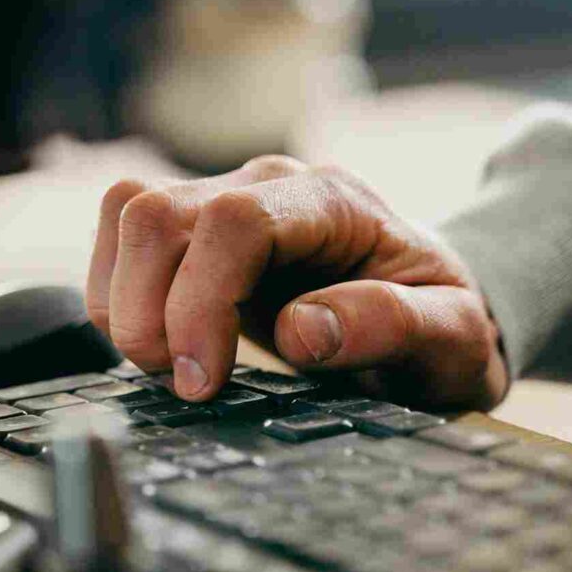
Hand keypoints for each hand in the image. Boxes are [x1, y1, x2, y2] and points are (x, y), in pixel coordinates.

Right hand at [86, 155, 507, 409]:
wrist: (431, 311)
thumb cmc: (442, 325)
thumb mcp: (451, 338)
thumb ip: (392, 326)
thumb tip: (303, 330)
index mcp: (332, 202)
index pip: (234, 223)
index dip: (200, 303)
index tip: (204, 382)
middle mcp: (270, 186)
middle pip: (157, 210)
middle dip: (147, 308)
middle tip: (182, 385)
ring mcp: (227, 201)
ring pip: (127, 215)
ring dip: (125, 301)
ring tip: (168, 368)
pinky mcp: (199, 234)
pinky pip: (124, 238)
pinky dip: (120, 296)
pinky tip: (160, 346)